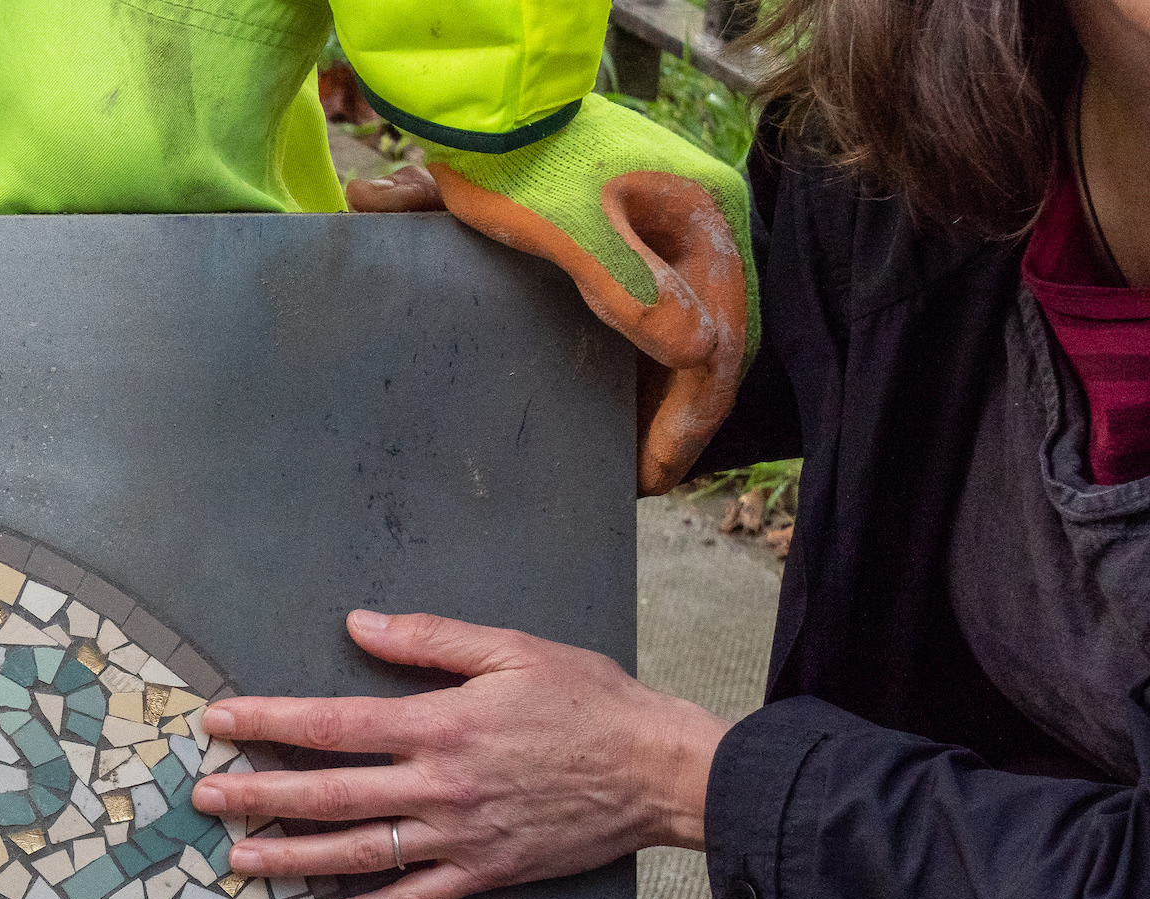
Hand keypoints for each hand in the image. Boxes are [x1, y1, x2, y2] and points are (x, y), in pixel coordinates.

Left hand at [191, 610, 726, 898]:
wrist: (660, 772)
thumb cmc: (591, 702)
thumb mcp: (513, 650)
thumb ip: (429, 640)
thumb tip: (358, 625)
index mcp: (441, 725)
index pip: (333, 724)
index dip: (269, 722)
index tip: (219, 721)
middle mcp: (440, 786)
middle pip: (329, 794)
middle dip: (257, 794)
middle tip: (203, 797)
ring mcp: (458, 837)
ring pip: (356, 853)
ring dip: (290, 858)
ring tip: (236, 859)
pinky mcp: (481, 874)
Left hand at [347, 97, 757, 496]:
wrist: (489, 105)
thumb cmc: (524, 158)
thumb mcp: (571, 227)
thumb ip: (629, 285)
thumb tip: (702, 353)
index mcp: (705, 216)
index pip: (721, 337)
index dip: (692, 414)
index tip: (656, 471)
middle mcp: (703, 224)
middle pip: (714, 343)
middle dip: (682, 419)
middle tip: (646, 481)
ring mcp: (673, 231)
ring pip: (688, 336)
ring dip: (665, 400)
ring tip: (631, 463)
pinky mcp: (635, 240)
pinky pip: (657, 317)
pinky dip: (644, 368)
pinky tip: (616, 413)